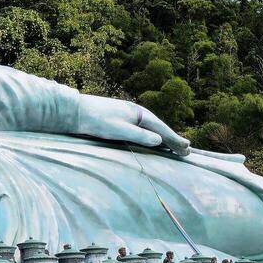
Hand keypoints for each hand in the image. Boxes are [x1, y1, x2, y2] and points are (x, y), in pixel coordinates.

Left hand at [73, 93, 190, 154]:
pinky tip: (150, 140)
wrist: (74, 111)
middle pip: (158, 128)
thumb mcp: (120, 130)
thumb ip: (140, 135)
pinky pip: (140, 129)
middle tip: (187, 150)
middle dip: (172, 139)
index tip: (187, 149)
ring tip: (174, 146)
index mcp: (138, 113)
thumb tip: (159, 140)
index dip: (175, 140)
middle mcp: (135, 111)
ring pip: (150, 128)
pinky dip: (150, 136)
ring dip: (162, 138)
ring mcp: (126, 115)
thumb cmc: (96, 121)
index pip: (162, 129)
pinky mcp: (118, 119)